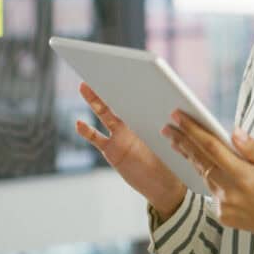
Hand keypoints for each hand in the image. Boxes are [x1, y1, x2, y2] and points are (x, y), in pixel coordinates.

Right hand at [75, 82, 185, 217]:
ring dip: (94, 101)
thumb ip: (166, 128)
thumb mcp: (174, 142)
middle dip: (108, 85)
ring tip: (84, 86)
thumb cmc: (174, 162)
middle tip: (98, 69)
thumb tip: (173, 112)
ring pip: (104, 114)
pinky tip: (78, 123)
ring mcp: (120, 136)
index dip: (131, 83)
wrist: (164, 185)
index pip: (138, 96)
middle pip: (118, 100)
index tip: (125, 67)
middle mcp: (133, 124)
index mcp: (149, 118)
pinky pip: (97, 138)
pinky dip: (87, 132)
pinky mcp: (112, 151)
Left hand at [161, 109, 253, 249]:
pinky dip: (205, 174)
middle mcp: (231, 194)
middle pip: (201, 161)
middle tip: (167, 125)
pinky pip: (210, 190)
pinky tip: (198, 162)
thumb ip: (253, 150)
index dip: (192, 130)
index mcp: (245, 178)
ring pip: (203, 175)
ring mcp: (225, 207)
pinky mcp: (224, 216)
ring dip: (190, 156)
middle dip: (183, 141)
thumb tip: (233, 131)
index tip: (178, 115)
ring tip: (175, 140)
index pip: (212, 148)